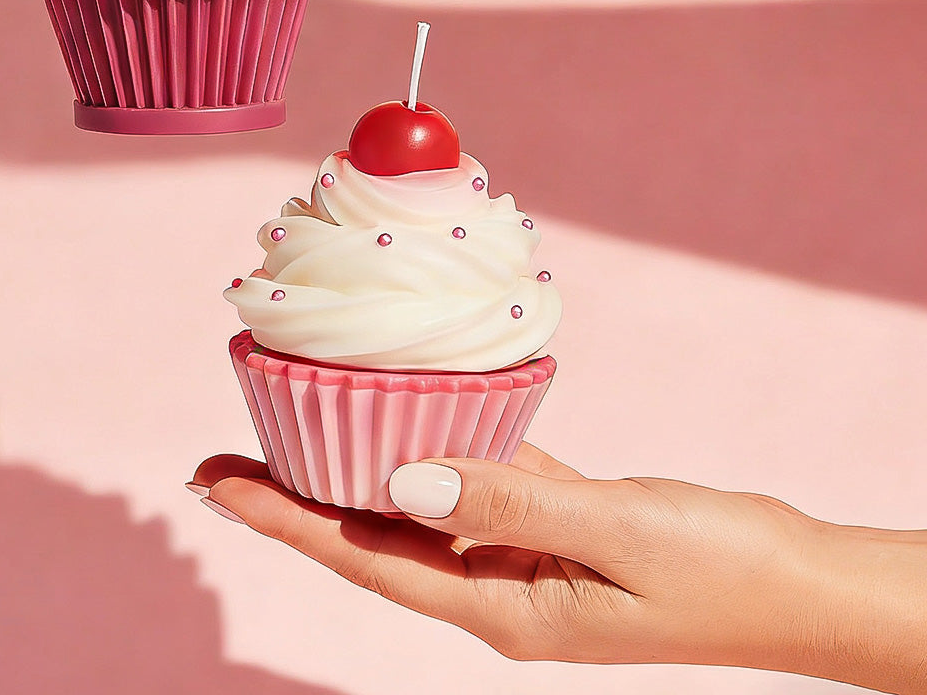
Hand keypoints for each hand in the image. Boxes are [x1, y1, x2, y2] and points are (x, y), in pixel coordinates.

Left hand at [191, 445, 926, 691]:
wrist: (799, 582)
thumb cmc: (721, 569)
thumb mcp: (616, 535)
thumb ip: (510, 504)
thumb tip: (402, 480)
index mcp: (501, 607)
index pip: (365, 559)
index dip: (284, 520)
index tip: (216, 485)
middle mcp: (497, 585)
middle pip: (372, 536)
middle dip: (293, 498)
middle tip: (220, 457)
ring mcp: (523, 554)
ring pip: (416, 504)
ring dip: (354, 469)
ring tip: (296, 427)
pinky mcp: (554, 518)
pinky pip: (476, 477)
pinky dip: (436, 443)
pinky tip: (409, 409)